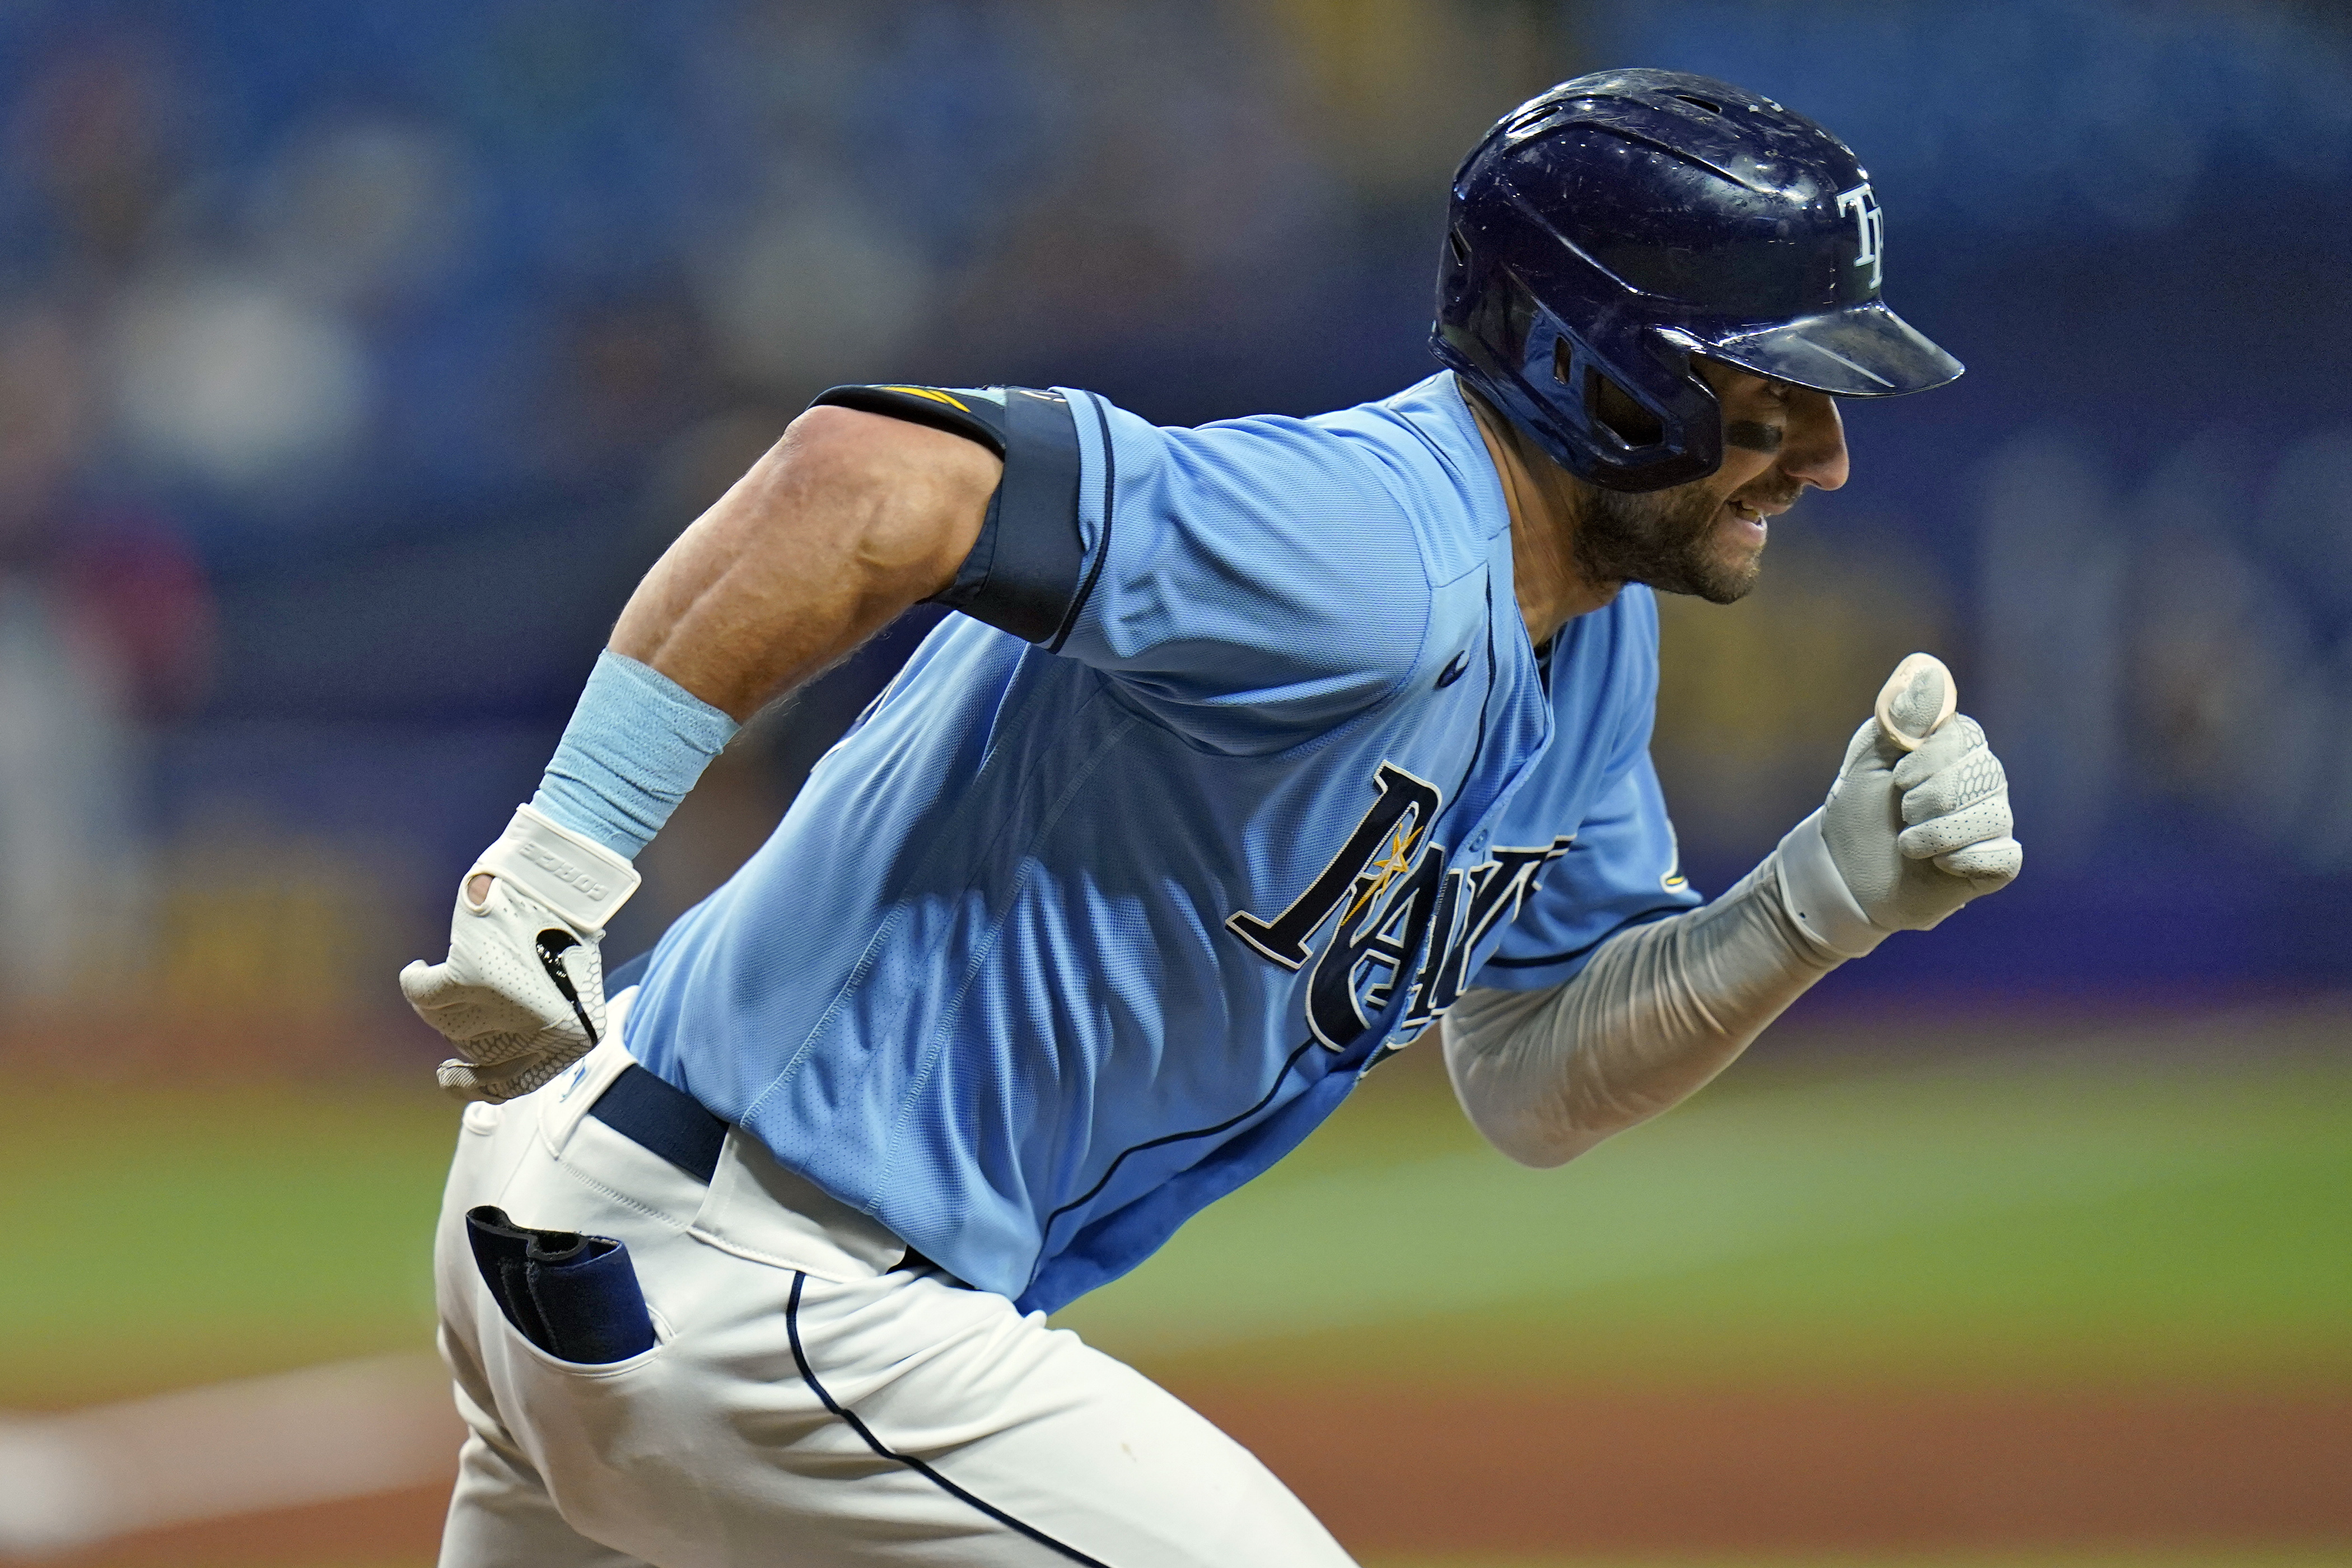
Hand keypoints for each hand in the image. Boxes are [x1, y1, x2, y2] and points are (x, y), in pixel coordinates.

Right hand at [399, 806, 640, 1102]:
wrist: (560, 878)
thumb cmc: (561, 930)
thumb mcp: (564, 992)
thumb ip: (533, 1029)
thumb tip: (479, 1061)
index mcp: (572, 1040)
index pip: (514, 1085)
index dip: (476, 1087)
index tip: (450, 1073)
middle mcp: (542, 1033)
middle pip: (476, 1052)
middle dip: (466, 1035)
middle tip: (456, 1039)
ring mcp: (508, 1009)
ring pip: (447, 1023)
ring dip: (441, 1000)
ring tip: (450, 972)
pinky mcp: (473, 979)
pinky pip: (424, 994)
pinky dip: (416, 979)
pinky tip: (417, 968)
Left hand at [1776, 654, 2020, 955]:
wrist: (1843, 871)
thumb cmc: (1859, 807)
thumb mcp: (1870, 754)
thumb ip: (1899, 713)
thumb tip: (1927, 667)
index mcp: (1957, 746)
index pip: (1966, 736)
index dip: (1927, 760)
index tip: (1897, 777)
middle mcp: (1985, 778)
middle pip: (1982, 775)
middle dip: (1926, 798)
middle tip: (1902, 811)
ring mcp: (1994, 820)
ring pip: (1991, 816)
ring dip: (1934, 833)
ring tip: (1909, 842)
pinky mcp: (1997, 862)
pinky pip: (2003, 856)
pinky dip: (1959, 860)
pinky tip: (1937, 864)